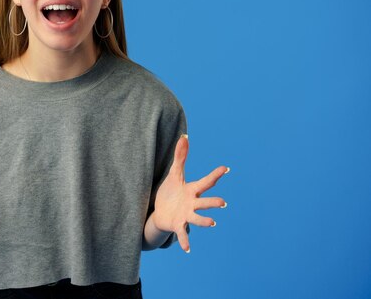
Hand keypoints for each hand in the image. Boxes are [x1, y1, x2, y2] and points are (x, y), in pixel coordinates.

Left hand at [152, 135, 227, 252]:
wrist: (161, 211)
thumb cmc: (171, 192)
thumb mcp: (174, 174)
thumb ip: (180, 156)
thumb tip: (184, 136)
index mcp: (192, 190)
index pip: (205, 181)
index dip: (215, 175)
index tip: (226, 168)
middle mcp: (192, 204)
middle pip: (205, 202)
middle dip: (213, 203)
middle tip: (223, 203)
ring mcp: (186, 215)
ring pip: (197, 218)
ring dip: (204, 221)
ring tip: (212, 222)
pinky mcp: (178, 224)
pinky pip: (183, 233)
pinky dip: (185, 241)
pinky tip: (188, 249)